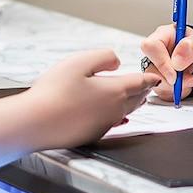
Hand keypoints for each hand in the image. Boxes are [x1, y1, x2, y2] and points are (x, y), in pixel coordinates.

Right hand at [0, 50, 156, 154]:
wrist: (36, 123)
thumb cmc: (55, 92)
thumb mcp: (80, 62)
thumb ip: (103, 57)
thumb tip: (117, 61)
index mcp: (115, 91)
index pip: (140, 83)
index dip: (150, 78)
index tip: (156, 77)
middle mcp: (114, 110)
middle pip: (136, 99)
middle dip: (143, 91)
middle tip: (148, 86)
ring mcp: (104, 125)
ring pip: (125, 112)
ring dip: (132, 104)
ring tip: (136, 99)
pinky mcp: (92, 134)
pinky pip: (113, 124)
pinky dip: (119, 117)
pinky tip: (118, 118)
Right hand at [140, 25, 192, 102]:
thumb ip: (192, 48)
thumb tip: (177, 59)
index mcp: (162, 35)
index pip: (150, 47)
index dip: (161, 63)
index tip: (175, 76)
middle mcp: (154, 50)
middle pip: (151, 69)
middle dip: (171, 80)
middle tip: (189, 79)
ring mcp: (153, 65)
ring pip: (155, 83)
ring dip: (175, 86)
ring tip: (189, 76)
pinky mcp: (156, 79)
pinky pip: (161, 91)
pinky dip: (174, 91)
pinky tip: (183, 82)